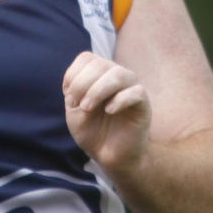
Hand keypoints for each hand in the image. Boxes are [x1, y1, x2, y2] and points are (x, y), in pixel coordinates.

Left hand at [62, 51, 151, 176]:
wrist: (107, 154)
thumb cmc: (91, 129)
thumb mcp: (74, 108)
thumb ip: (74, 89)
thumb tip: (77, 76)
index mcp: (99, 74)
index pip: (86, 58)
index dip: (73, 75)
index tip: (69, 98)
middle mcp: (117, 76)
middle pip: (100, 64)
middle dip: (82, 84)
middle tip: (77, 105)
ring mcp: (131, 89)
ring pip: (118, 74)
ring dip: (97, 90)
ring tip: (87, 108)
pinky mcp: (143, 104)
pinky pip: (136, 92)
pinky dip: (119, 100)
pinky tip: (109, 111)